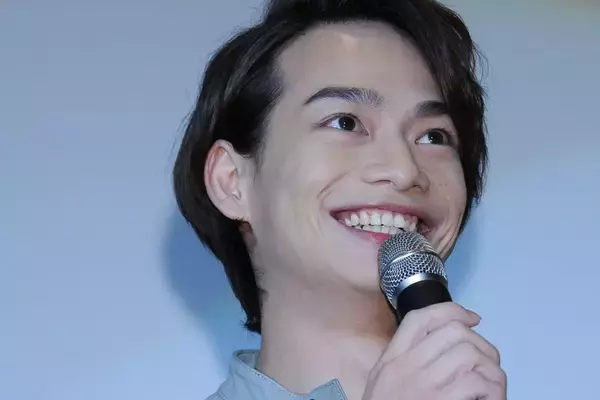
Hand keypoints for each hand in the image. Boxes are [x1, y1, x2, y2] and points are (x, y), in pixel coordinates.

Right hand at [363, 302, 505, 399]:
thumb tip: (444, 343)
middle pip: (452, 332)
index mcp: (391, 359)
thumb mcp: (384, 381)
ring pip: (469, 354)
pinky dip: (492, 390)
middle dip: (479, 343)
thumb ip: (405, 360)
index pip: (420, 318)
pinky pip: (477, 382)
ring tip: (491, 385)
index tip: (473, 319)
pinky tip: (489, 399)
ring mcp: (424, 386)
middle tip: (487, 362)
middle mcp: (406, 367)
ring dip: (489, 368)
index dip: (452, 310)